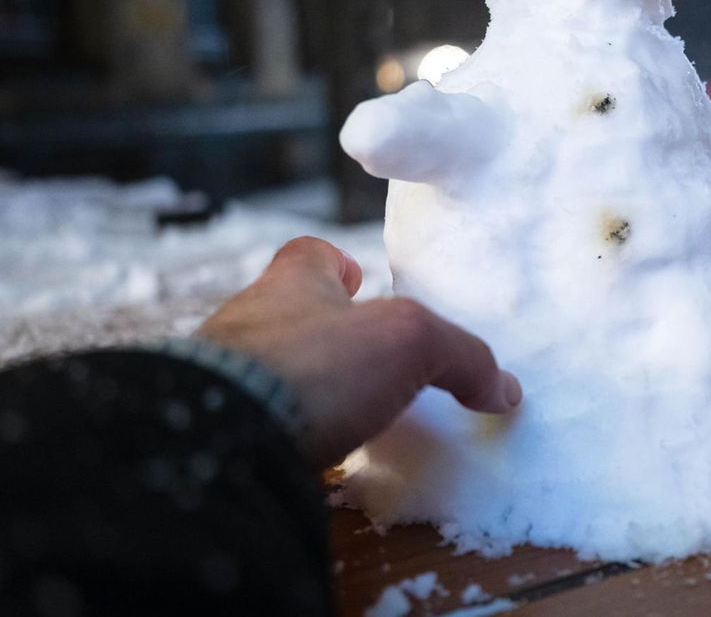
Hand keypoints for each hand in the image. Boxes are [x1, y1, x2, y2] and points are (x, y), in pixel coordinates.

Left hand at [196, 237, 520, 466]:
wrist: (214, 445)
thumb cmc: (311, 368)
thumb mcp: (407, 343)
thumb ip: (461, 357)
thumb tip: (504, 388)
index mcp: (290, 285)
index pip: (309, 254)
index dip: (336, 262)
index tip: (361, 278)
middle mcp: (246, 324)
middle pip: (288, 314)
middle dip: (324, 333)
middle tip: (367, 360)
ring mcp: (216, 380)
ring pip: (264, 370)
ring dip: (300, 387)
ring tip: (341, 416)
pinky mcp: (206, 432)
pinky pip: (247, 425)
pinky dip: (276, 435)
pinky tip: (303, 456)